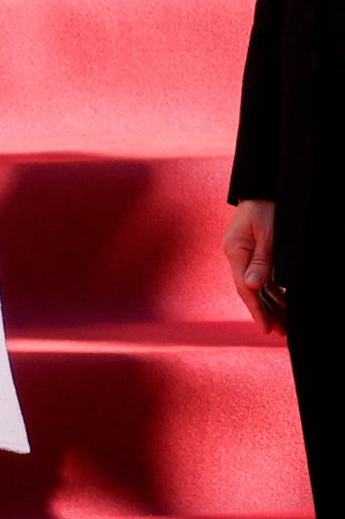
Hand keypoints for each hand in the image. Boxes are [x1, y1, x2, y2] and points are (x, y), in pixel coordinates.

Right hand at [223, 197, 279, 331]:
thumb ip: (262, 261)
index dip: (256, 310)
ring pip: (257, 286)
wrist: (264, 185)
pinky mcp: (253, 250)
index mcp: (236, 251)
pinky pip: (262, 276)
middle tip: (279, 333)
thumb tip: (253, 288)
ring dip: (270, 305)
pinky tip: (282, 303)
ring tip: (282, 324)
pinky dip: (273, 291)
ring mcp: (244, 253)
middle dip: (265, 313)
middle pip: (250, 290)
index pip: (245, 288)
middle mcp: (237, 255)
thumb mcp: (269, 233)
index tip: (265, 328)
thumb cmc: (268, 206)